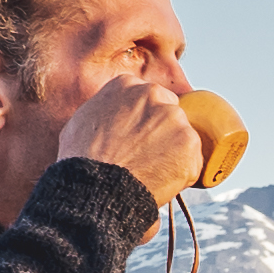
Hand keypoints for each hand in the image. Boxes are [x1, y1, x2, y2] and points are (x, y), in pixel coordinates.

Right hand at [62, 70, 208, 205]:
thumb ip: (103, 110)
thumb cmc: (81, 160)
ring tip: (150, 172)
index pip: (146, 98)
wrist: (96, 187)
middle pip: (168, 111)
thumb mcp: (81, 121)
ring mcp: (174, 117)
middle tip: (147, 156)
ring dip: (173, 152)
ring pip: (181, 135)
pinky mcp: (189, 142)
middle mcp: (153, 94)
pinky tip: (161, 181)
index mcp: (126, 85)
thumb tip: (110, 119)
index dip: (142, 120)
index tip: (137, 136)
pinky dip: (183, 173)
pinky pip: (193, 159)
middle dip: (162, 132)